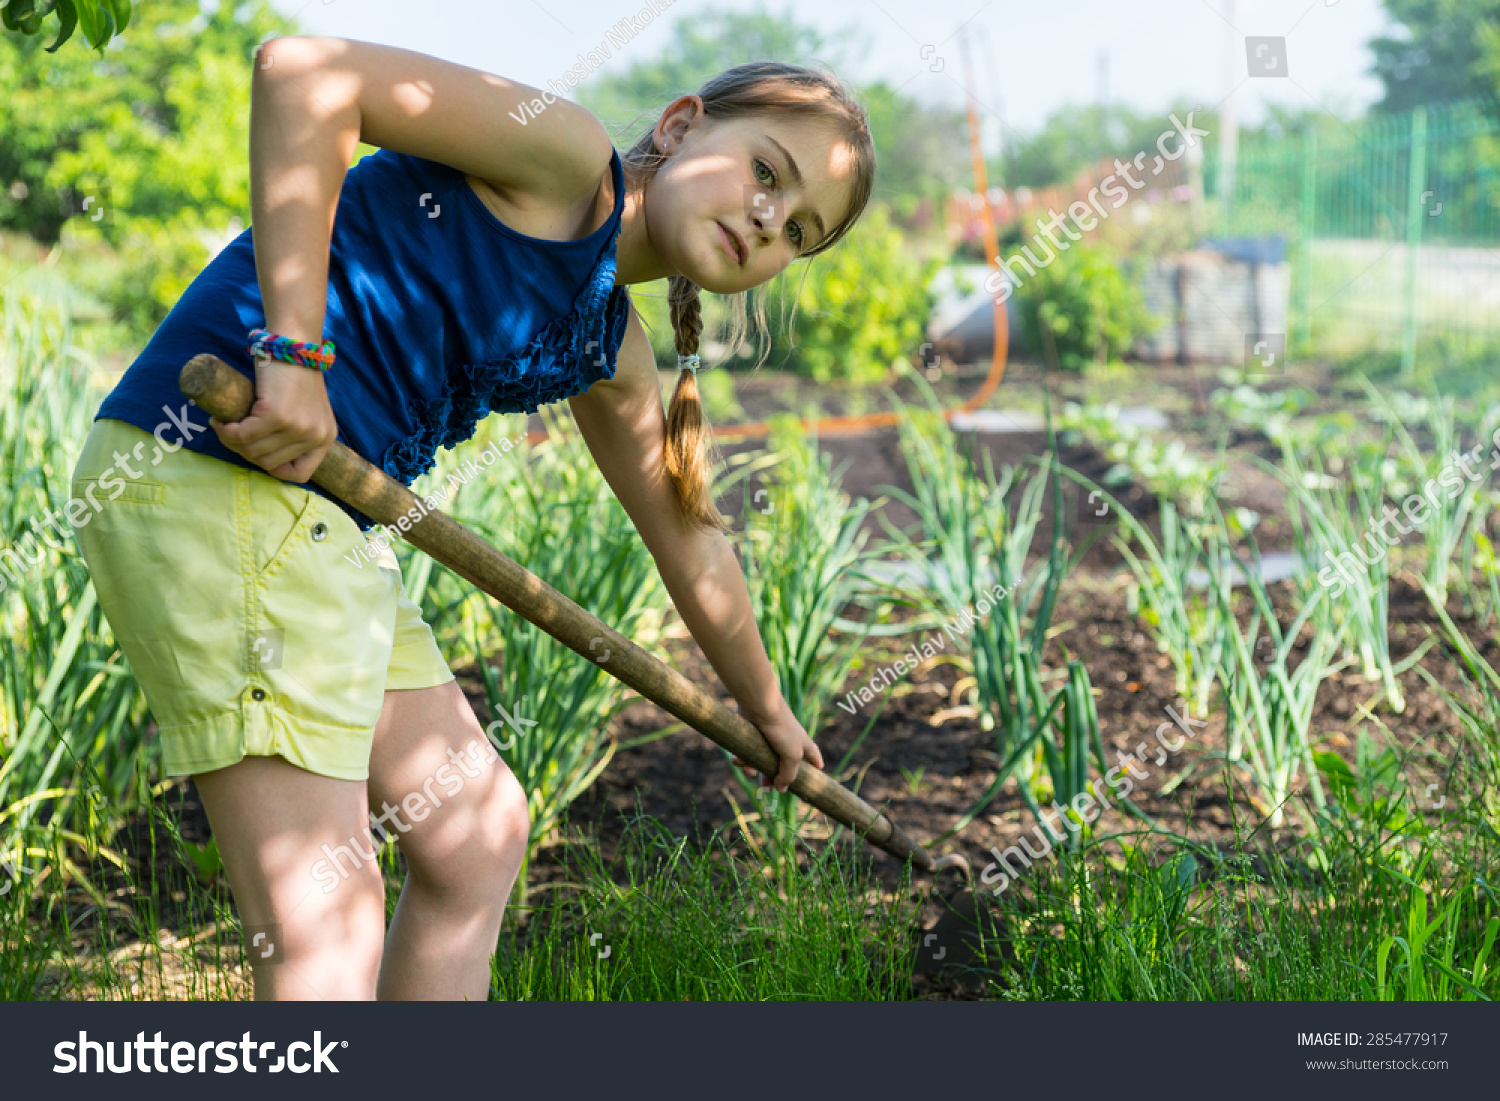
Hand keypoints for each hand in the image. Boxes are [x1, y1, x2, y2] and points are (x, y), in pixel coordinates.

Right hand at [210, 356, 337, 481]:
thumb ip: (296, 432)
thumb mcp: (306, 410)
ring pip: (253, 451)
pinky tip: (221, 421)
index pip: (300, 475)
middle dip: (244, 451)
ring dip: (231, 441)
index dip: (273, 468)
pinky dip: (226, 431)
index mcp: (325, 438)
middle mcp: (316, 437)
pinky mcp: (276, 415)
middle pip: (269, 463)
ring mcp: (297, 427)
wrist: (293, 343)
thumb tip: (262, 454)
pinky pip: (243, 435)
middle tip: (232, 433)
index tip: (256, 452)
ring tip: (224, 426)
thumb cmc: (294, 374)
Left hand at [732, 696, 823, 792]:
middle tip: (767, 788)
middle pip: (780, 764)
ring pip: (760, 760)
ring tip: (750, 772)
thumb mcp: (793, 755)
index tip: (819, 769)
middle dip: (771, 778)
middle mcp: (784, 739)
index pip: (812, 753)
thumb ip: (789, 774)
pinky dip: (742, 759)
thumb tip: (781, 789)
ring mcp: (766, 737)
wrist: (759, 708)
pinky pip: (746, 753)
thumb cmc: (782, 729)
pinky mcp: (750, 734)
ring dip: (753, 768)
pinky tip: (739, 760)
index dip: (816, 761)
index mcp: (800, 742)